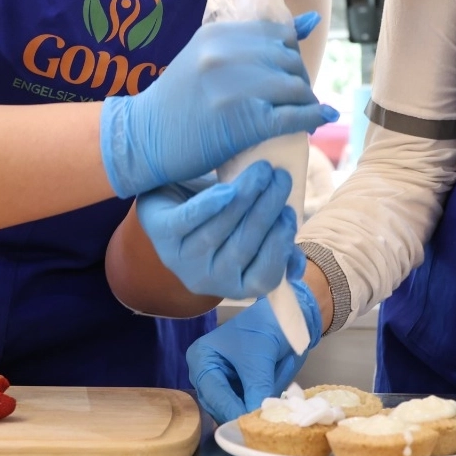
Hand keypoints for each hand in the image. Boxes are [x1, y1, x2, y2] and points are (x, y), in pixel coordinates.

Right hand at [100, 12, 334, 197]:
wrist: (141, 137)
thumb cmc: (176, 99)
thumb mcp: (206, 55)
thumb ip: (251, 40)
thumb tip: (312, 20)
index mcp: (218, 34)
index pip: (278, 35)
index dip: (290, 55)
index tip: (286, 72)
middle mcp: (226, 55)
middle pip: (290, 61)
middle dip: (299, 80)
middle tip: (296, 97)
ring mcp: (235, 88)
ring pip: (296, 88)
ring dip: (307, 101)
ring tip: (304, 110)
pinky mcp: (244, 121)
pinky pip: (294, 116)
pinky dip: (314, 117)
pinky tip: (321, 119)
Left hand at [138, 161, 301, 299]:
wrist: (171, 194)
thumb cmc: (220, 217)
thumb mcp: (250, 235)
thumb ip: (275, 248)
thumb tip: (296, 269)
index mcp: (233, 285)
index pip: (263, 278)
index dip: (278, 246)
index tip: (289, 213)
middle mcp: (205, 279)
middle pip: (242, 247)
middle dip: (266, 209)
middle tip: (281, 177)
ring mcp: (179, 258)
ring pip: (217, 230)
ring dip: (245, 197)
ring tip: (262, 170)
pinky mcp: (159, 232)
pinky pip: (186, 221)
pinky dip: (208, 206)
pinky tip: (226, 190)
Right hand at [188, 267, 322, 422]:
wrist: (287, 319)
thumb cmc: (267, 327)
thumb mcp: (261, 356)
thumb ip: (257, 386)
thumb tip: (256, 415)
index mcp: (202, 359)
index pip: (213, 392)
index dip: (230, 410)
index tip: (247, 425)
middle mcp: (206, 375)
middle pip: (217, 406)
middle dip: (237, 416)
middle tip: (257, 429)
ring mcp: (223, 385)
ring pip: (230, 412)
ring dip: (247, 418)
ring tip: (264, 425)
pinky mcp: (238, 391)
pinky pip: (243, 409)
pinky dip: (255, 414)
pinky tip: (268, 418)